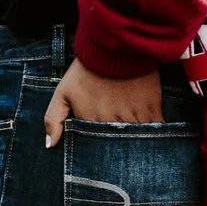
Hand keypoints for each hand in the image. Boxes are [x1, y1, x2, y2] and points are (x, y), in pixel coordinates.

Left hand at [45, 57, 165, 144]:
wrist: (114, 47)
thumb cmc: (86, 71)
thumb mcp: (63, 92)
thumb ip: (53, 119)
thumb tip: (50, 145)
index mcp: (91, 123)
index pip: (95, 149)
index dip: (98, 154)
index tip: (102, 156)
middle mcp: (112, 124)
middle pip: (117, 149)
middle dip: (118, 154)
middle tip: (120, 158)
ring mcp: (134, 118)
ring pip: (136, 143)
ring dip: (136, 147)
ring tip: (136, 151)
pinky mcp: (152, 109)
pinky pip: (156, 131)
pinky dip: (154, 137)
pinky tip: (152, 139)